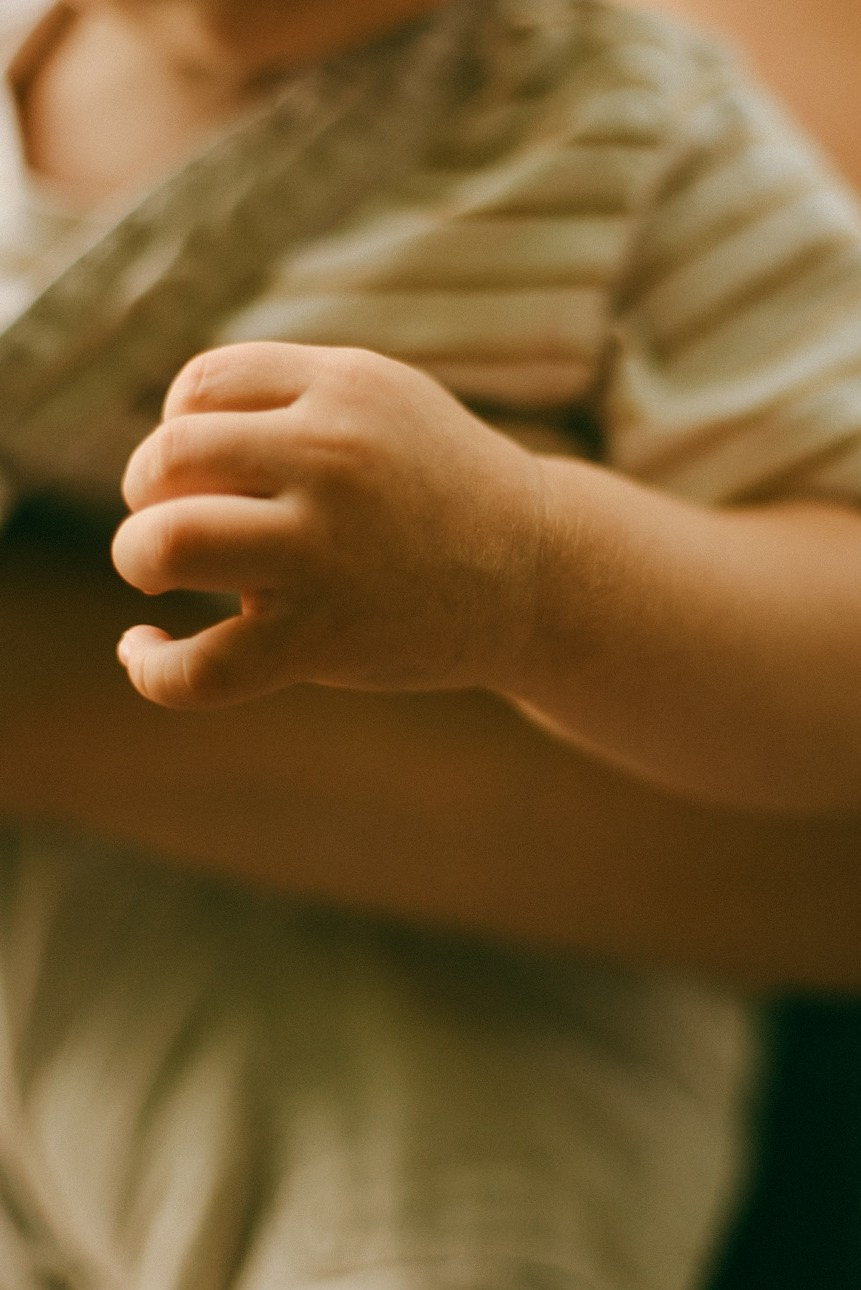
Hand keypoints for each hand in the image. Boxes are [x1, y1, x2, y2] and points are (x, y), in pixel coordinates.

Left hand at [112, 343, 544, 707]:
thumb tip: (162, 433)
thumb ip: (286, 396)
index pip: (199, 385)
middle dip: (145, 492)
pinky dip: (151, 667)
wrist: (538, 572)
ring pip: (165, 546)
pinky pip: (201, 667)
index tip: (205, 469)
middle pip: (167, 457)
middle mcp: (333, 461)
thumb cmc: (441, 487)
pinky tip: (142, 648)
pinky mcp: (323, 639)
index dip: (175, 426)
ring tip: (155, 571)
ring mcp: (326, 553)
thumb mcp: (382, 401)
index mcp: (344, 389)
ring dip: (137, 558)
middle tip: (172, 520)